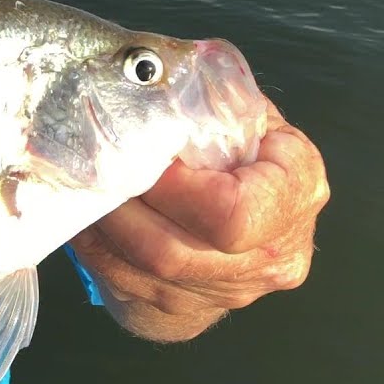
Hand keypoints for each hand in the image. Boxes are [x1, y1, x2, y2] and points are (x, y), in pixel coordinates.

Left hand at [70, 101, 329, 340]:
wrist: (247, 221)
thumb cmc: (243, 152)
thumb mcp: (246, 115)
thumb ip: (214, 100)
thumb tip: (153, 75)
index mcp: (297, 192)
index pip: (232, 213)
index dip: (175, 190)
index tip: (146, 161)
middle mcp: (272, 253)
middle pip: (176, 249)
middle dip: (125, 208)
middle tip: (97, 174)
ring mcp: (231, 289)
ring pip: (146, 269)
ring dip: (106, 227)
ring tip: (86, 189)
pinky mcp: (189, 308)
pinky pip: (127, 281)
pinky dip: (99, 246)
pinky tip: (87, 216)